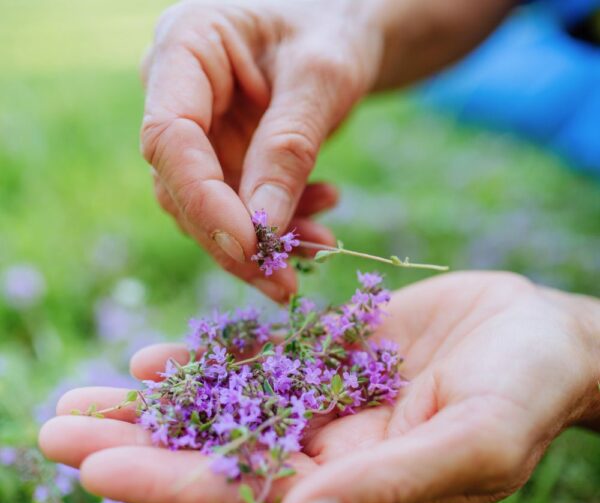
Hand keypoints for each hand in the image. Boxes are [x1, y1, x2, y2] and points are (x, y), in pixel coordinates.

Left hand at [38, 272, 599, 502]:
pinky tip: (152, 359)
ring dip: (156, 403)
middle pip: (215, 450)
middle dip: (137, 443)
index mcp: (354, 482)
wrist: (543, 339)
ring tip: (86, 396)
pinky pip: (254, 361)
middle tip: (57, 430)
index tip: (97, 467)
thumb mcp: (471, 442)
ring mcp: (324, 399)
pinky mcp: (330, 355)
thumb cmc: (524, 394)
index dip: (169, 480)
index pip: (244, 491)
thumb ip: (388, 484)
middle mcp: (327, 447)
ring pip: (223, 404)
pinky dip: (204, 361)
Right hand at [141, 0, 382, 300]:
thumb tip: (261, 230)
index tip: (249, 248)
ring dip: (263, 243)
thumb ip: (288, 149)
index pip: (170, 138)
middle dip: (235, 242)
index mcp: (186, 48)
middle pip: (183, 186)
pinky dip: (281, 226)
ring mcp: (200, 132)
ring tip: (321, 246)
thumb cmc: (335, 29)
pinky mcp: (225, 159)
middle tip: (284, 281)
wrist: (347, 29)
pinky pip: (241, 210)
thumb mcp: (322, 78)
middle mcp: (179, 94)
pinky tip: (322, 216)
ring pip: (211, 210)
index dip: (203, 201)